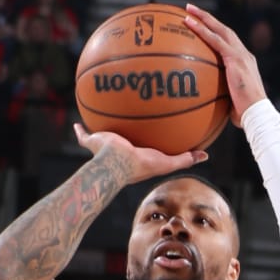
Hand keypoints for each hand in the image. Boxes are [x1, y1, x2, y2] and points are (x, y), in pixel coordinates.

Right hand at [73, 125, 208, 180]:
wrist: (117, 162)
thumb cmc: (140, 164)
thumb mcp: (166, 162)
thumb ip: (184, 159)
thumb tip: (204, 155)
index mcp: (136, 155)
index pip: (142, 144)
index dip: (145, 137)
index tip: (149, 130)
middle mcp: (120, 151)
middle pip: (122, 138)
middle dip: (123, 131)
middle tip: (126, 119)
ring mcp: (104, 147)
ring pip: (102, 135)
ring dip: (101, 128)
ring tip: (100, 115)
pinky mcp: (92, 142)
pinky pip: (83, 134)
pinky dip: (79, 130)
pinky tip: (76, 123)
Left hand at [183, 4, 265, 124]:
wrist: (257, 114)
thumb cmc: (244, 115)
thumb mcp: (232, 102)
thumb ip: (221, 96)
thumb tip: (207, 103)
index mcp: (244, 63)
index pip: (229, 43)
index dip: (216, 32)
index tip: (204, 26)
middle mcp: (244, 55)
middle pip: (224, 30)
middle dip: (208, 18)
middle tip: (192, 9)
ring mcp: (241, 55)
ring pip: (220, 30)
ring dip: (203, 18)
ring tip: (188, 9)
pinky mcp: (235, 59)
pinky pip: (215, 40)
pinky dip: (202, 30)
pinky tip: (189, 23)